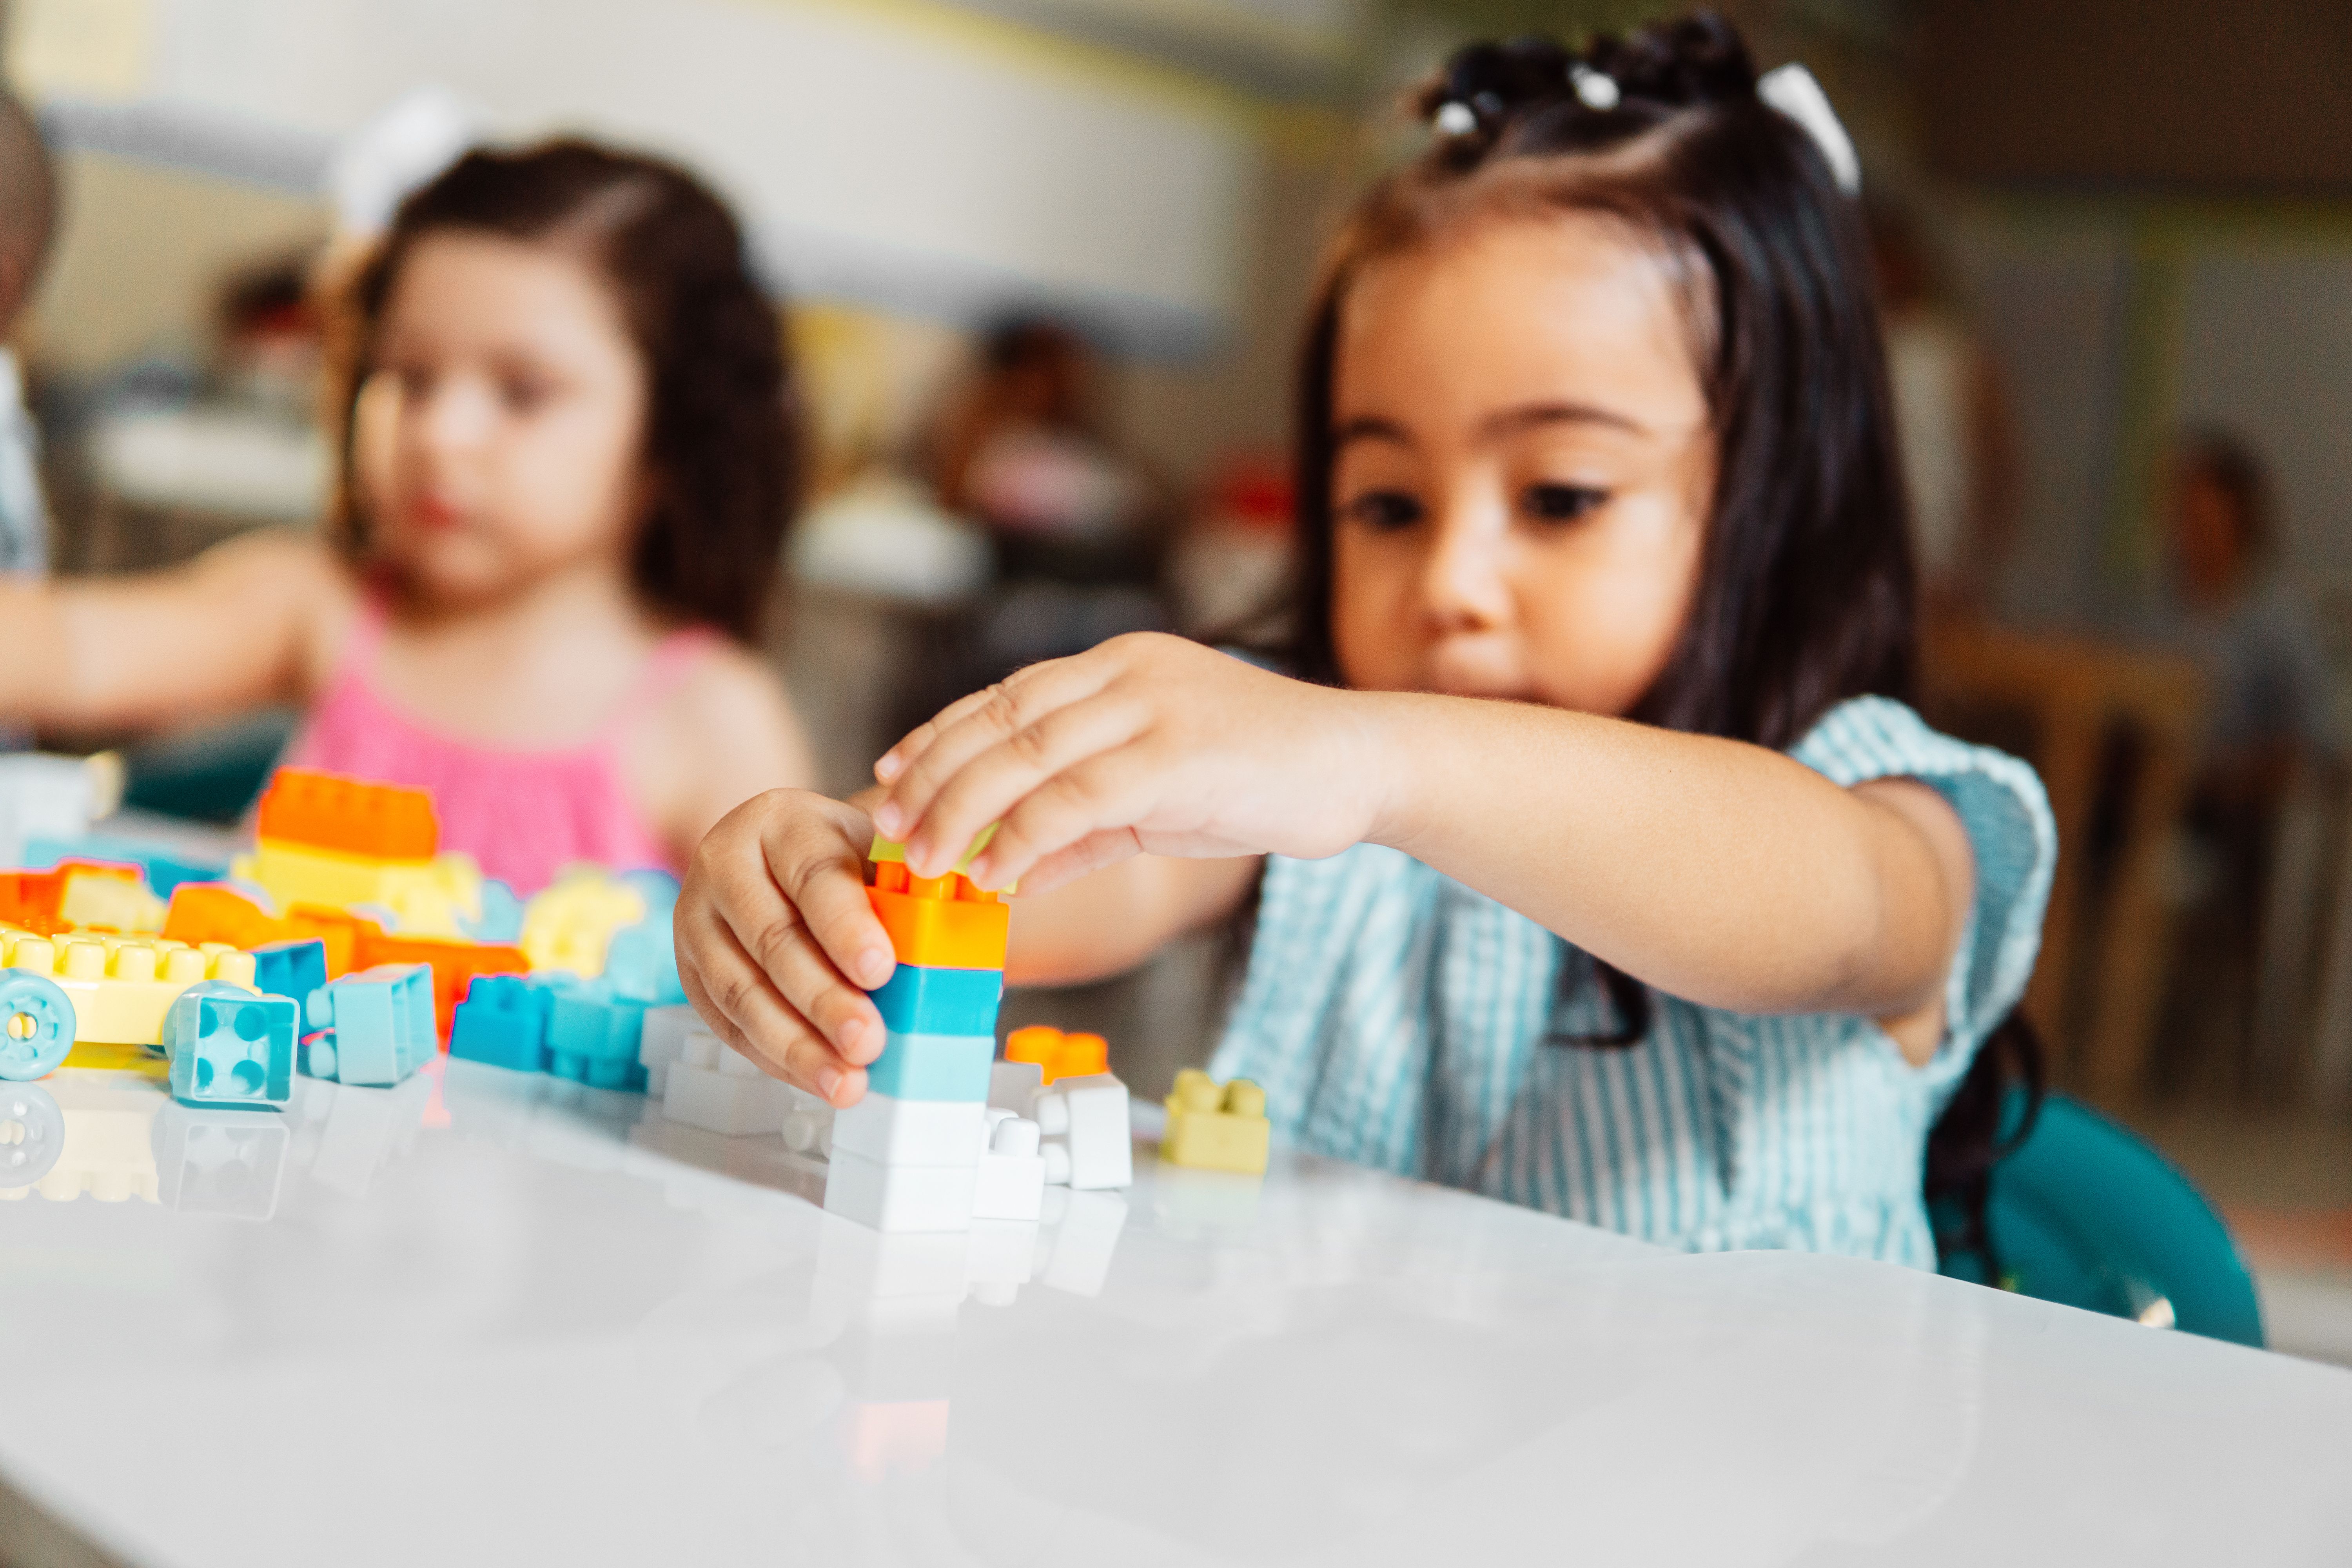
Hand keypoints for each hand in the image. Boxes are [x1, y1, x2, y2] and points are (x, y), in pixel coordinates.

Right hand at [675, 789, 894, 1105]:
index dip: (848, 926)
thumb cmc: (844, 863)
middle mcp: (726, 861)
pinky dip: (774, 1056)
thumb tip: (974, 960)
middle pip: (774, 940)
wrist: (779, 860)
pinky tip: (815, 1077)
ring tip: (846, 1081)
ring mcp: (696, 918)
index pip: (815, 876)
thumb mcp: (877, 856)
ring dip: (796, 1043)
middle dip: (825, 999)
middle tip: (870, 1041)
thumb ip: (916, 895)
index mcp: (783, 822)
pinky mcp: (689, 969)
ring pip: (742, 989)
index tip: (883, 969)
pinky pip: (727, 1022)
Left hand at [872, 633, 1382, 892]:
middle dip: (933, 779)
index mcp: (1120, 665)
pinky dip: (1022, 840)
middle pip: (998, 721)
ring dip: (961, 813)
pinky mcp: (1177, 756)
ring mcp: (1153, 708)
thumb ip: (1081, 828)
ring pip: (1024, 756)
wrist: (1360, 767)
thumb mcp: (1157, 799)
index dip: (938, 735)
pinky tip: (994, 877)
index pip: (1004, 696)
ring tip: (925, 862)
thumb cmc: (1263, 779)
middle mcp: (1127, 672)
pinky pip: (1075, 799)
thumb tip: (1007, 873)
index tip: (890, 774)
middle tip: (892, 832)